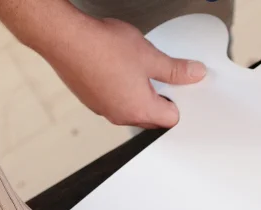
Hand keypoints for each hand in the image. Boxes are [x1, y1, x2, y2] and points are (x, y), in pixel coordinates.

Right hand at [0, 0, 204, 127]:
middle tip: (162, 74)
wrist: (65, 38)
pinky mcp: (90, 99)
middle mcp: (120, 116)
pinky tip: (116, 67)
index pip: (171, 119)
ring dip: (138, 92)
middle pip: (151, 117)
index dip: (180, 101)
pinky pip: (113, 99)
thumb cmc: (102, 47)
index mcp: (139, 110)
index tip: (181, 86)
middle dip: (160, 98)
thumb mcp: (150, 56)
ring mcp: (103, 109)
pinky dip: (119, 88)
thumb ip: (175, 70)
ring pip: (131, 107)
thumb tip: (194, 74)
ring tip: (136, 67)